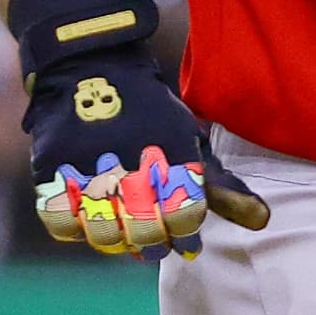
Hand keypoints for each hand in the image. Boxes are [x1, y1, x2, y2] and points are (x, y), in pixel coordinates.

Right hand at [10, 0, 266, 257]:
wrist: (91, 68)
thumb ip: (221, 186)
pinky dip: (74, 229)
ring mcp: (89, 169)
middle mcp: (133, 163)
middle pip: (145, 231)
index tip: (185, 241)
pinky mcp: (52, 170)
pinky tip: (87, 221)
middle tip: (153, 246)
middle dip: (153, 245)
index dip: (187, 234)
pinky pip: (60, 221)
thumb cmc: (150, 116)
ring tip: (123, 239)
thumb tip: (262, 222)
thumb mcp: (190, 142)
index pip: (187, 215)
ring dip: (115, 243)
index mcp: (173, 153)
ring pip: (103, 234)